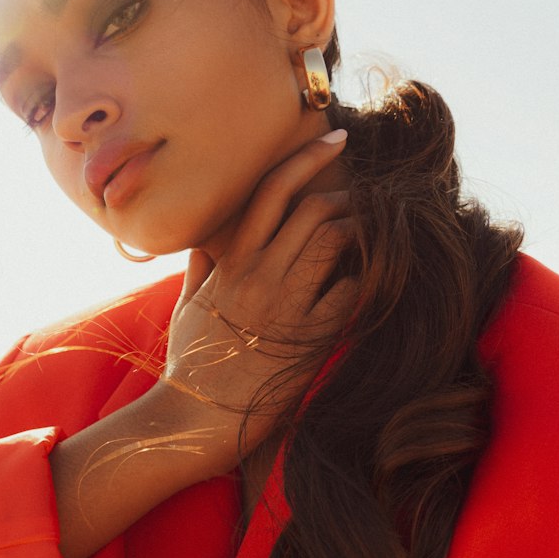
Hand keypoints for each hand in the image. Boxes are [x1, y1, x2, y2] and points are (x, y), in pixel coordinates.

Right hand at [159, 131, 354, 472]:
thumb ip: (202, 267)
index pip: (272, 192)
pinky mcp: (310, 338)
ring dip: (360, 231)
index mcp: (232, 263)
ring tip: (369, 236)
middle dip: (348, 198)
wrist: (197, 418)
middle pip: (314, 210)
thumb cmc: (192, 364)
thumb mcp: (188, 307)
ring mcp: (286, 306)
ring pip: (335, 242)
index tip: (336, 139)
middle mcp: (259, 276)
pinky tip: (370, 280)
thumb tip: (208, 241)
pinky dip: (366, 280)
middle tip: (362, 203)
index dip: (308, 158)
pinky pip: (350, 294)